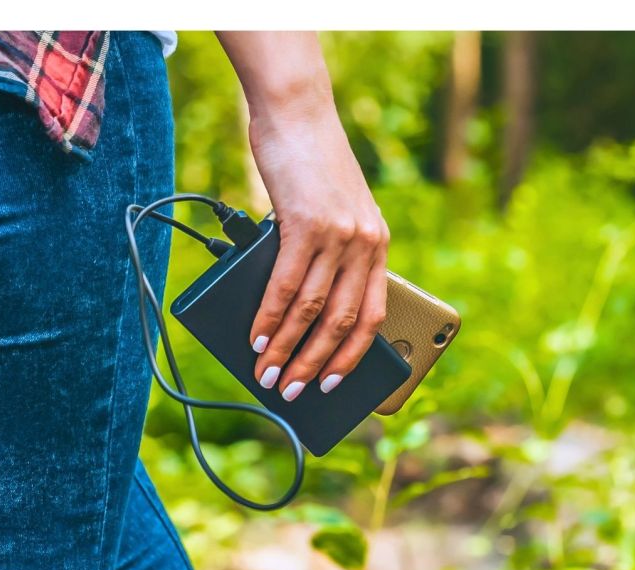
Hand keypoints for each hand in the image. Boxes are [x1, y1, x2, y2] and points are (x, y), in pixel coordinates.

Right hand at [247, 101, 389, 400]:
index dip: (353, 355)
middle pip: (342, 322)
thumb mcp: (333, 212)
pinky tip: (257, 337)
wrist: (298, 113)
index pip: (373, 314)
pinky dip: (270, 318)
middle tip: (293, 391)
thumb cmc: (310, 164)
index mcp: (376, 244)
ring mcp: (338, 234)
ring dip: (287, 348)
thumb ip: (327, 255)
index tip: (333, 382)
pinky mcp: (306, 224)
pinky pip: (287, 286)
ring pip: (312, 310)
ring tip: (268, 373)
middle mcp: (364, 243)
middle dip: (315, 363)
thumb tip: (299, 309)